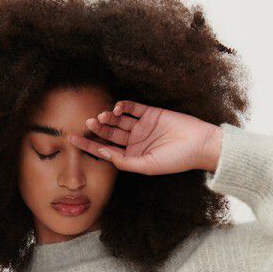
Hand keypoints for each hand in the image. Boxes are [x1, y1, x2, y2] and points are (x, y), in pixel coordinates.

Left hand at [66, 100, 221, 176]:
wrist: (200, 144)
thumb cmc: (176, 160)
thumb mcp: (148, 165)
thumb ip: (125, 162)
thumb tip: (103, 155)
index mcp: (132, 157)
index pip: (106, 150)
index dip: (89, 145)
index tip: (72, 140)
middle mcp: (134, 142)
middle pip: (110, 134)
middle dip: (97, 129)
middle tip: (87, 123)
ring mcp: (142, 127)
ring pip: (119, 120)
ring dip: (109, 117)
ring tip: (102, 116)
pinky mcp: (151, 113)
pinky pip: (133, 107)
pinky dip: (124, 106)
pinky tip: (117, 108)